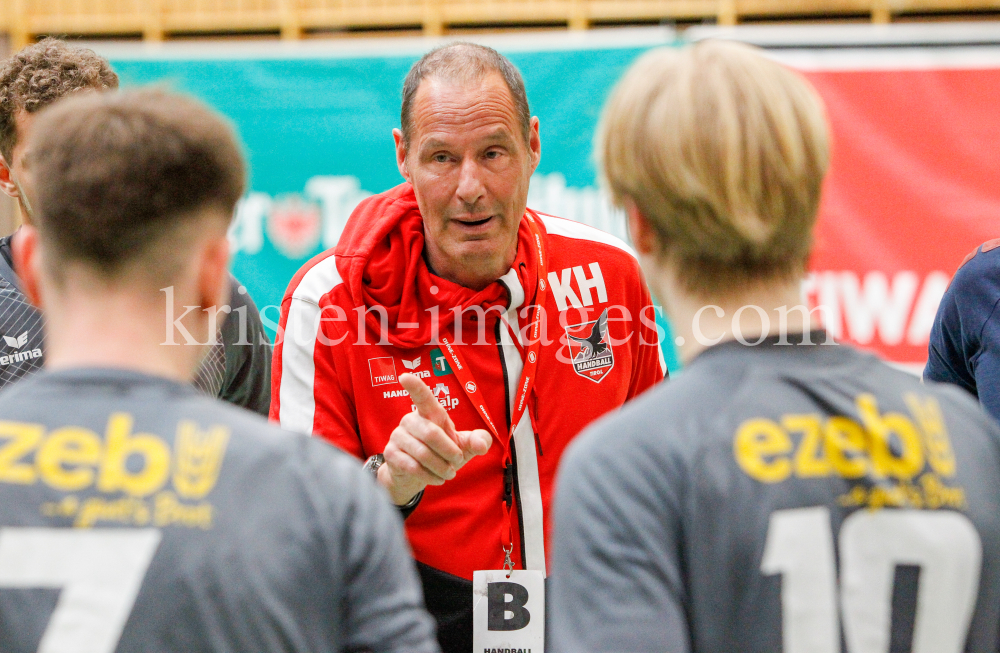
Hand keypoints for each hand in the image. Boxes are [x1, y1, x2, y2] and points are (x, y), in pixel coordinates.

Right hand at [378, 373, 492, 504]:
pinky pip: (413, 467)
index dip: (414, 386)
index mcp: (429, 413)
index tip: (405, 377)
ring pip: (423, 453)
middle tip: (457, 463)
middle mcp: (410, 420)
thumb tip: (481, 445)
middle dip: (450, 452)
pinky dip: (430, 476)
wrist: (417, 475)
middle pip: (431, 434)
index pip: (422, 396)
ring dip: (441, 468)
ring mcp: (398, 436)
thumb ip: (478, 441)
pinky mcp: (390, 454)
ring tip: (448, 473)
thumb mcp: (463, 447)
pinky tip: (436, 479)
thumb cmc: (442, 453)